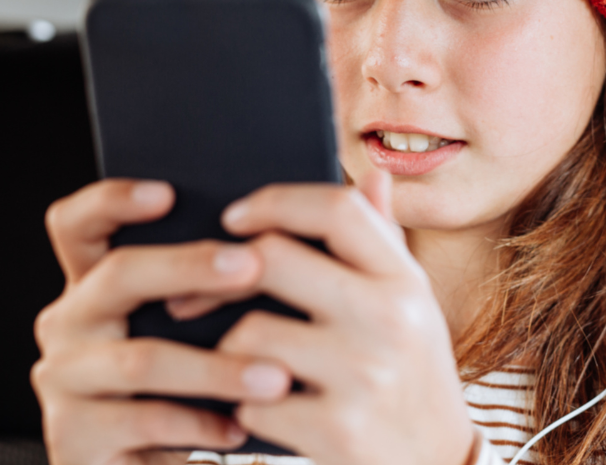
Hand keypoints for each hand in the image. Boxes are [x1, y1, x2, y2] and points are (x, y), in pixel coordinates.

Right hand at [31, 179, 292, 464]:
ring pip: (141, 358)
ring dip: (215, 367)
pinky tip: (242, 428)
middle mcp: (68, 323)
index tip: (167, 192)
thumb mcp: (200, 333)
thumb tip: (300, 224)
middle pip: (118, 276)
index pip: (77, 225)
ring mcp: (63, 380)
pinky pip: (142, 421)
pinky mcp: (72, 436)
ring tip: (275, 375)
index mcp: (94, 286)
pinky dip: (200, 426)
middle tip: (252, 266)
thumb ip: (223, 283)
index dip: (111, 201)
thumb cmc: (189, 393)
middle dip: (188, 266)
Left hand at [212, 170, 476, 464]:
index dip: (275, 201)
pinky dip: (243, 406)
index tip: (235, 217)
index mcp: (405, 281)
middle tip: (192, 295)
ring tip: (236, 364)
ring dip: (226, 351)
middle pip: (273, 259)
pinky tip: (258, 410)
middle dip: (220, 276)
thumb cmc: (411, 379)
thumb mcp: (413, 309)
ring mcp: (366, 375)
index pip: (337, 208)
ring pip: (249, 333)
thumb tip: (374, 175)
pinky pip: (251, 400)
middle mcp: (392, 319)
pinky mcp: (338, 430)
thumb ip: (384, 244)